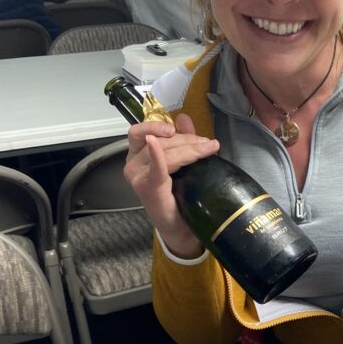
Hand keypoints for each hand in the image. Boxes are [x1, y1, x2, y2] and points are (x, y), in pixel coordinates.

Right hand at [124, 112, 219, 257]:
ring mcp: (137, 176)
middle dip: (187, 140)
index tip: (177, 128)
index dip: (159, 126)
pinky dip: (157, 155)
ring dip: (190, 149)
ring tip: (209, 149)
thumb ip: (180, 139)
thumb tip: (183, 117)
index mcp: (137, 154)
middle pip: (161, 141)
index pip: (145, 132)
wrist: (180, 226)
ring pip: (166, 152)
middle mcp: (133, 164)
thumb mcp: (180, 162)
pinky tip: (155, 144)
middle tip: (209, 144)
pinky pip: (155, 167)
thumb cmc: (177, 195)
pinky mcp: (147, 187)